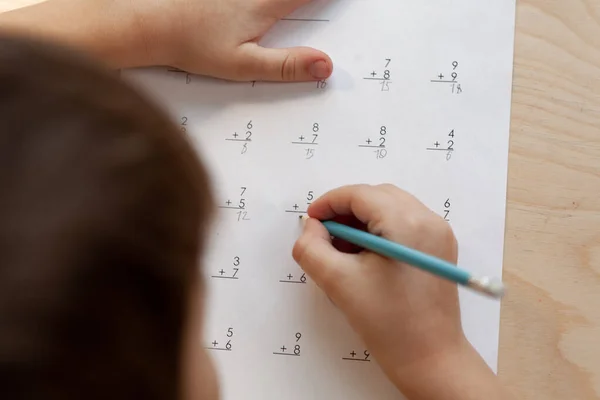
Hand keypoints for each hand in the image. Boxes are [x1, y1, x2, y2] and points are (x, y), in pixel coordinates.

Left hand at [132, 0, 332, 81]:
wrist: (151, 23)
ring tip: (291, 11)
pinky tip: (266, 8)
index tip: (347, 4)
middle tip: (326, 7)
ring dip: (287, 0)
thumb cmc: (194, 45)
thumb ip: (287, 65)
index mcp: (267, 4)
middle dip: (311, 1)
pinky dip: (267, 1)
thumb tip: (326, 66)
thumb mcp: (244, 65)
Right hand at [292, 184, 510, 398]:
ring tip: (342, 249)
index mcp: (407, 223)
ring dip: (362, 220)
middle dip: (346, 210)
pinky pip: (404, 223)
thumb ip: (312, 248)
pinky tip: (364, 256)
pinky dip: (379, 230)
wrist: (430, 359)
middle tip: (324, 234)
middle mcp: (429, 220)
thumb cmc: (388, 323)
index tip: (310, 220)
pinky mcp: (439, 248)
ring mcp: (438, 233)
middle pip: (377, 196)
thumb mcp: (338, 283)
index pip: (360, 194)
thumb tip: (311, 226)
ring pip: (391, 208)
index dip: (329, 203)